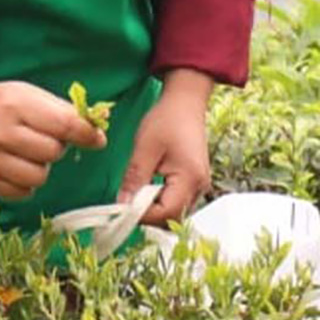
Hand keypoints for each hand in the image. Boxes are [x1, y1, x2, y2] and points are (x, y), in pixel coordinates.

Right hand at [0, 71, 106, 199]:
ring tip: (28, 154)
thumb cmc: (4, 105)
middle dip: (55, 147)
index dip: (86, 134)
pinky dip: (25, 183)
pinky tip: (15, 166)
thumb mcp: (31, 95)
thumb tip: (98, 137)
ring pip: (38, 178)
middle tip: (43, 139)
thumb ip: (64, 113)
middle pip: (51, 153)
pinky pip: (22, 193)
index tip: (95, 138)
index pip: (63, 125)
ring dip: (40, 168)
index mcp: (14, 105)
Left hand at [118, 69, 213, 224]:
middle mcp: (199, 187)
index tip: (120, 208)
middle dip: (146, 215)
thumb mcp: (144, 148)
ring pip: (173, 211)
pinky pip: (175, 200)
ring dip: (151, 208)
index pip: (166, 213)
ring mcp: (198, 185)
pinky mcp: (192, 182)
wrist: (185, 103)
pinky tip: (144, 189)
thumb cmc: (166, 120)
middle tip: (124, 203)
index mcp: (190, 179)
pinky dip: (158, 201)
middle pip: (172, 217)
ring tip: (132, 194)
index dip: (142, 215)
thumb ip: (134, 178)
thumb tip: (122, 204)